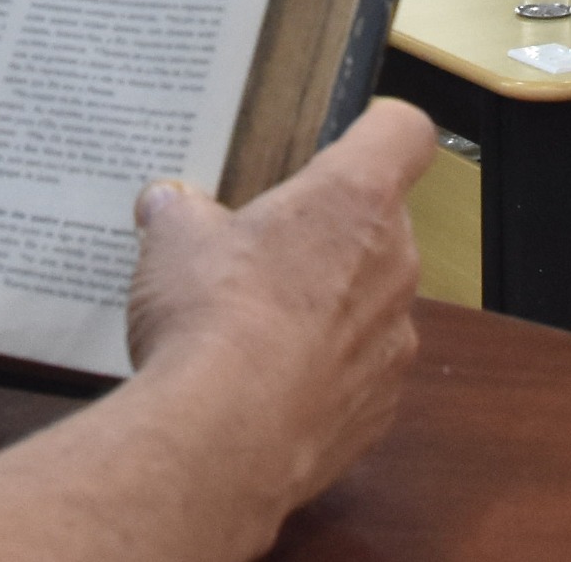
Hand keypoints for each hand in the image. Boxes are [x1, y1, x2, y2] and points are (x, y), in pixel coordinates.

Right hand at [128, 99, 433, 522]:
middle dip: (330, 231)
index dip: (379, 128)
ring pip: (373, 301)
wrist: (223, 440)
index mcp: (355, 199)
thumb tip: (166, 204)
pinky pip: (360, 372)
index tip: (349, 138)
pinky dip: (323, 373)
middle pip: (382, 223)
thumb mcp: (173, 240)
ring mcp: (394, 342)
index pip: (404, 132)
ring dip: (329, 305)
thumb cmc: (211, 317)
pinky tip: (266, 386)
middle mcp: (394, 264)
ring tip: (257, 327)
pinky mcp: (381, 409)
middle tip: (266, 248)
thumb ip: (180, 212)